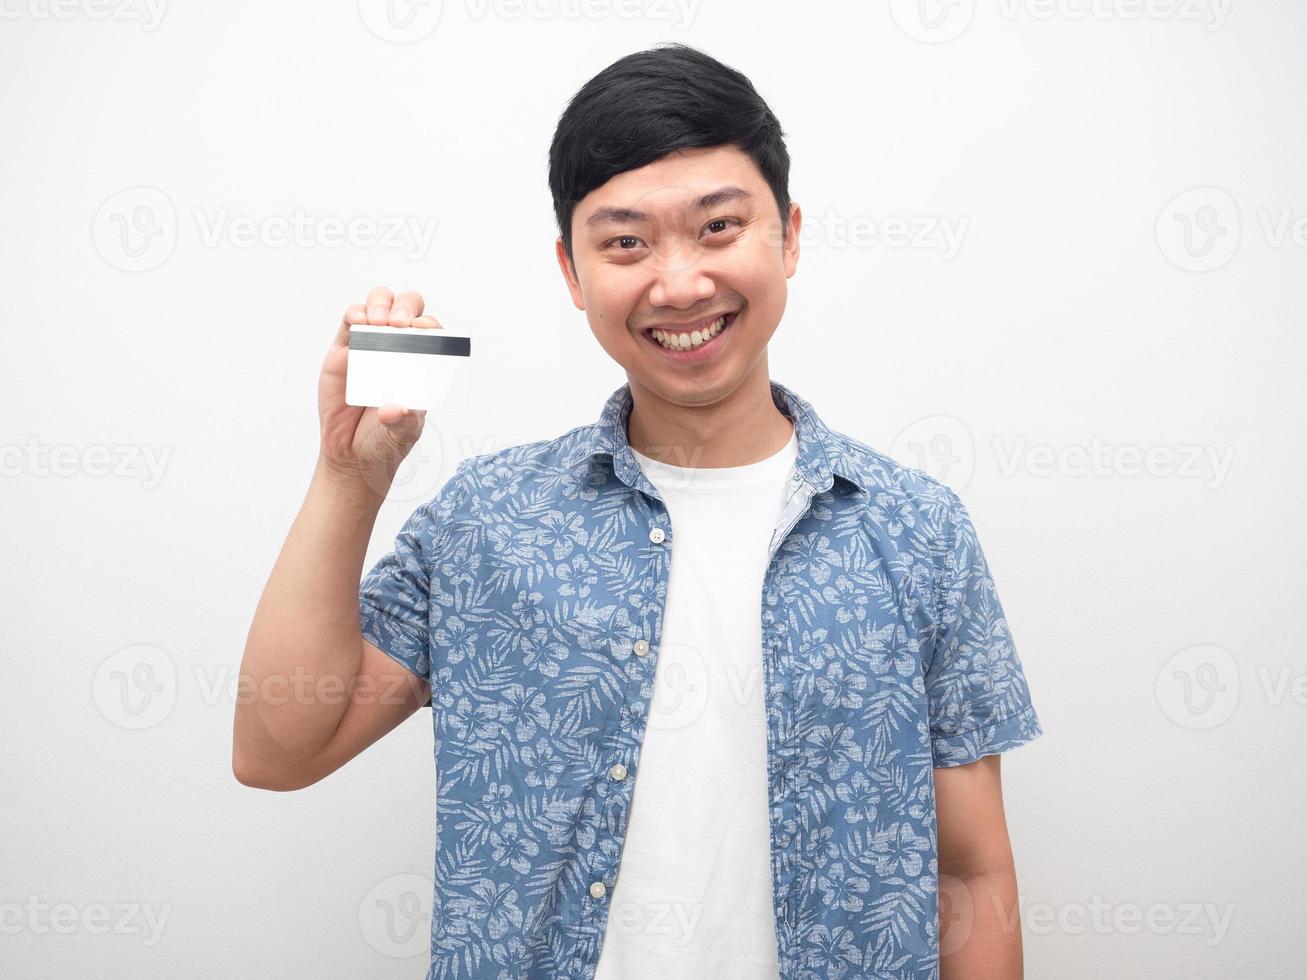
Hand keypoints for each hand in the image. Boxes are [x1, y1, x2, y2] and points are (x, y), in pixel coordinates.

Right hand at [317, 285, 443, 497]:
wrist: (351, 454)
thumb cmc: (384, 440)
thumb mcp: (402, 434)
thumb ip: (403, 422)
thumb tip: (396, 409)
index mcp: (421, 365)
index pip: (432, 333)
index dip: (431, 326)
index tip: (425, 331)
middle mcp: (398, 350)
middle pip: (407, 309)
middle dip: (406, 308)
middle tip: (400, 325)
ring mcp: (371, 347)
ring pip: (379, 305)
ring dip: (380, 304)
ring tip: (378, 323)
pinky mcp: (344, 350)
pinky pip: (349, 321)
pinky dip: (355, 314)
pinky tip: (359, 323)